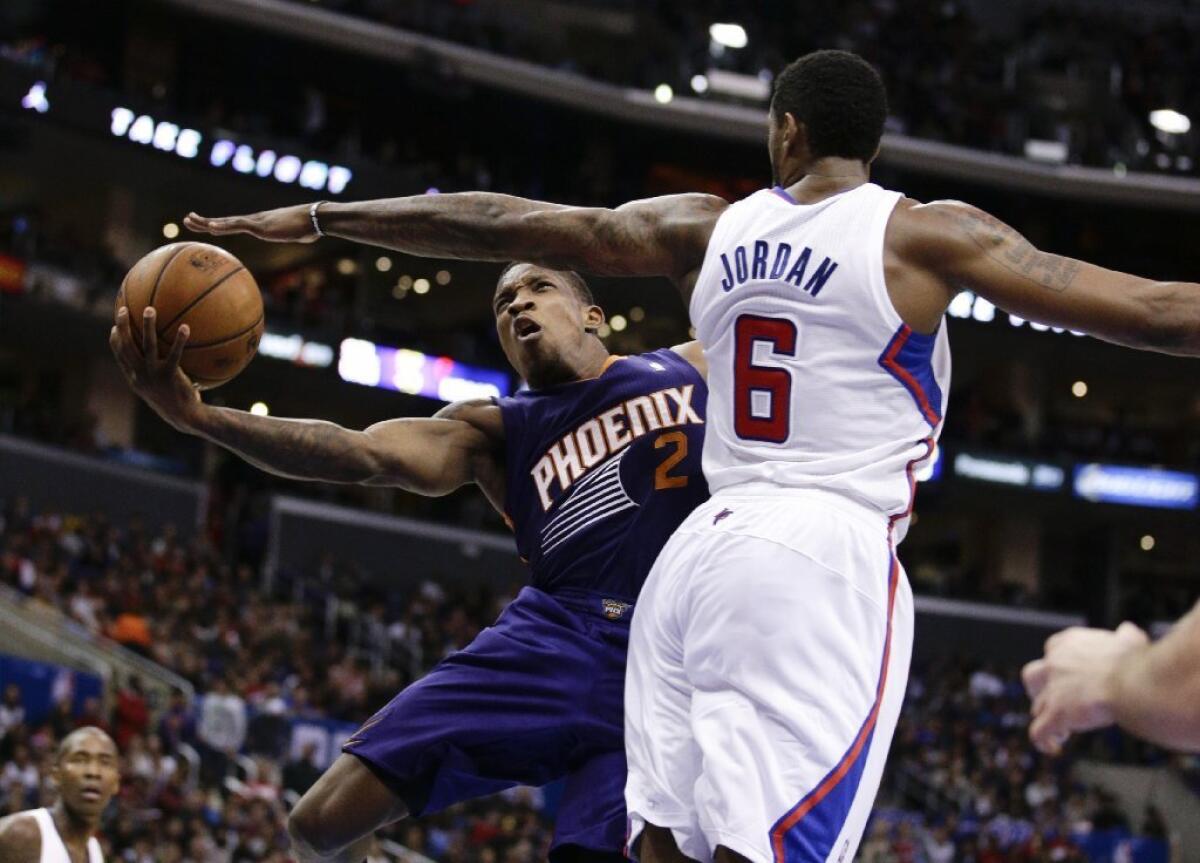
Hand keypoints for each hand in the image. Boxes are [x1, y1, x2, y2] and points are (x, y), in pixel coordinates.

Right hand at [110, 306, 203, 431]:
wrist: (184, 417)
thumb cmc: (173, 400)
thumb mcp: (158, 388)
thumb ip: (154, 374)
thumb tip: (160, 357)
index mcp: (134, 378)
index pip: (119, 356)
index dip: (115, 340)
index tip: (114, 326)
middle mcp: (140, 375)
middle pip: (127, 346)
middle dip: (123, 327)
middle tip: (124, 310)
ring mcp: (154, 375)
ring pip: (147, 346)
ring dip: (147, 326)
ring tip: (150, 309)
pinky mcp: (170, 376)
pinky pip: (175, 354)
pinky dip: (179, 340)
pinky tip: (186, 327)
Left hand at [184, 204, 318, 242]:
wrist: (315, 218)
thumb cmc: (310, 226)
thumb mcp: (302, 234)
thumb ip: (300, 235)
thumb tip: (310, 236)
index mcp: (261, 224)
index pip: (235, 224)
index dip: (218, 224)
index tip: (204, 224)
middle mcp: (255, 221)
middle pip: (225, 221)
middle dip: (204, 221)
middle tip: (186, 219)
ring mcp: (256, 222)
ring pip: (226, 222)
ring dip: (206, 222)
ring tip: (189, 220)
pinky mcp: (260, 226)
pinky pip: (237, 226)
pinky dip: (222, 226)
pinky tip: (209, 227)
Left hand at [1022, 621, 1148, 754]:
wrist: (1132, 682)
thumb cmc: (1135, 663)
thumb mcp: (1130, 641)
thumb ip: (1124, 636)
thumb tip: (1128, 630)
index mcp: (1068, 644)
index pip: (1053, 650)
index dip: (1060, 666)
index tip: (1072, 679)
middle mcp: (1054, 664)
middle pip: (1033, 677)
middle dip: (1039, 689)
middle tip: (1054, 701)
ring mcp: (1052, 689)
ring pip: (1037, 705)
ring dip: (1046, 716)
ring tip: (1062, 728)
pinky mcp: (1055, 714)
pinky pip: (1039, 731)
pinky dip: (1043, 740)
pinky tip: (1052, 747)